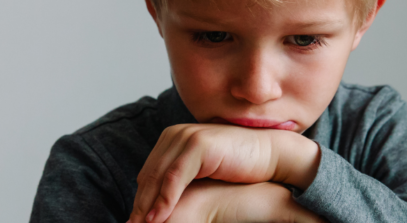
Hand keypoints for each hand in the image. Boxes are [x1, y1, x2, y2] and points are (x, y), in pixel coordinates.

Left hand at [129, 124, 320, 222]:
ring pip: (158, 177)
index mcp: (173, 137)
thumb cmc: (239, 165)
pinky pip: (175, 177)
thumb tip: (162, 200)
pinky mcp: (198, 145)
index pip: (149, 172)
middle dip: (140, 204)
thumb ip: (183, 177)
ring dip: (148, 205)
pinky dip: (164, 199)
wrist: (270, 154)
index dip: (141, 198)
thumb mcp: (203, 170)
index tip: (135, 220)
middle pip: (149, 174)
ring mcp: (186, 137)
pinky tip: (158, 217)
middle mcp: (175, 134)